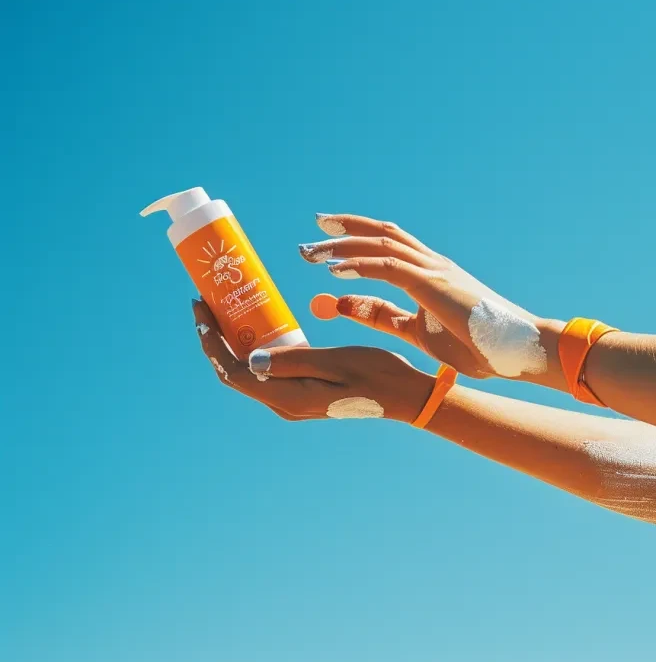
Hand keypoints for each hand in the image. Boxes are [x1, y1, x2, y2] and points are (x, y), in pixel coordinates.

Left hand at [192, 300, 433, 421]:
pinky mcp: (303, 392)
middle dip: (215, 336)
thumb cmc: (377, 374)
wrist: (405, 394)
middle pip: (234, 371)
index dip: (210, 341)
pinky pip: (268, 369)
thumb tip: (248, 360)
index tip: (201, 308)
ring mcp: (293, 400)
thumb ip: (293, 361)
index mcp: (288, 398)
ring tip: (226, 306)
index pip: (232, 372)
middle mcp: (284, 404)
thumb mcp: (336, 361)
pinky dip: (255, 346)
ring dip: (233, 340)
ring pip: (249, 370)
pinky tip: (257, 325)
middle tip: (207, 299)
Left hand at [299, 214, 564, 383]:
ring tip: (312, 251)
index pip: (389, 245)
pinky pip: (388, 267)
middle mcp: (432, 264)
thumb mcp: (418, 331)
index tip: (328, 240)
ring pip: (381, 245)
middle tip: (315, 229)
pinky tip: (335, 270)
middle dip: (346, 228)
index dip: (358, 238)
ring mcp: (434, 271)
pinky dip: (360, 265)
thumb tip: (349, 306)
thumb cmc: (478, 345)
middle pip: (382, 233)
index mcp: (432, 273)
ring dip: (343, 245)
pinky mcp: (432, 284)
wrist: (516, 348)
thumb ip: (384, 317)